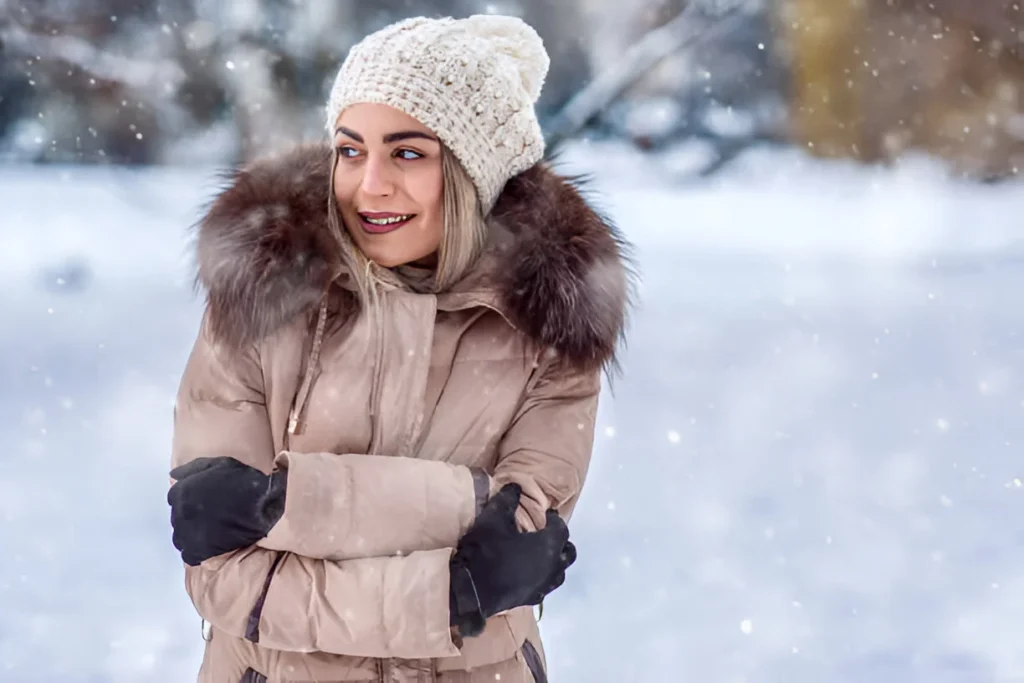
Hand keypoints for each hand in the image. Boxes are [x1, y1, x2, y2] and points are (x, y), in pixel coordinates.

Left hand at [167, 456, 286, 565]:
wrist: (263, 506)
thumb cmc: (243, 482)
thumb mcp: (219, 464)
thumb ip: (192, 469)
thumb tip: (173, 476)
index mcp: (182, 491)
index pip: (175, 497)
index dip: (190, 498)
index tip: (204, 501)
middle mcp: (180, 512)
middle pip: (178, 517)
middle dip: (191, 516)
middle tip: (211, 516)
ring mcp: (187, 534)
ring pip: (180, 538)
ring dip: (191, 535)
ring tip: (210, 531)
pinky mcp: (198, 551)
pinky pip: (189, 556)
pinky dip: (198, 552)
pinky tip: (211, 545)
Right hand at [448, 483, 575, 637]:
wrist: (470, 590)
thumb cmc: (486, 550)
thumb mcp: (493, 518)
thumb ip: (507, 499)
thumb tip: (516, 486)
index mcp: (548, 546)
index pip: (561, 529)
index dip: (555, 520)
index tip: (546, 514)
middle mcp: (552, 568)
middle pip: (568, 553)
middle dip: (561, 541)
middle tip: (547, 533)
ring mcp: (542, 586)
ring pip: (559, 573)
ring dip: (555, 561)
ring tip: (540, 553)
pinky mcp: (531, 599)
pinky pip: (545, 586)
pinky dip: (542, 577)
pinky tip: (528, 573)